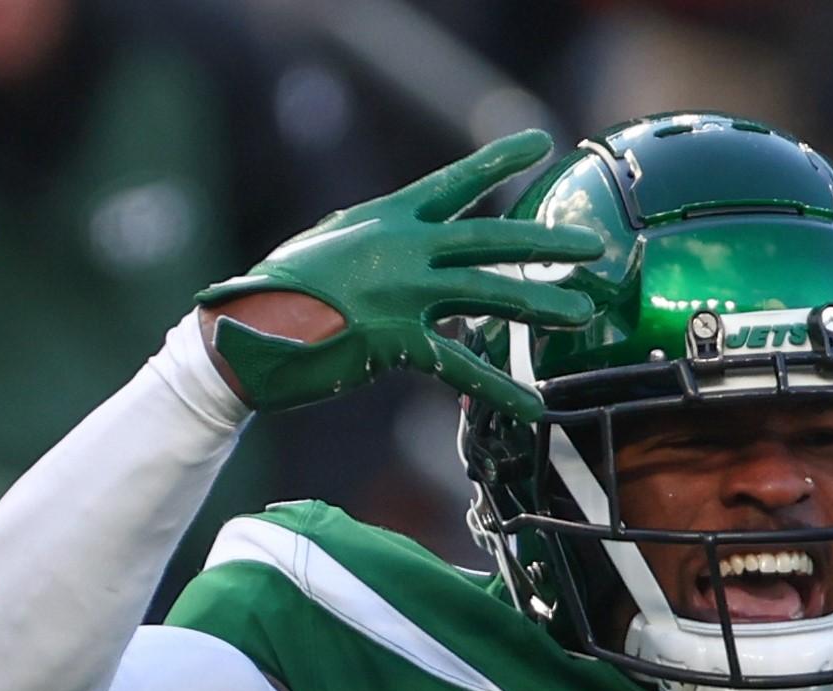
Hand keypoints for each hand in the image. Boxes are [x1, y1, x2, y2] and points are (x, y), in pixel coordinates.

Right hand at [196, 130, 599, 418]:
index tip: (542, 141)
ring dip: (540, 302)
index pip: (454, 181)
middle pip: (489, 239)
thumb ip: (379, 243)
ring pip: (488, 293)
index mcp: (386, 217)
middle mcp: (401, 247)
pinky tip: (532, 406)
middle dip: (545, 242)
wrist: (240, 334)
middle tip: (592, 245)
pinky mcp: (395, 340)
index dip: (499, 160)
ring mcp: (401, 292)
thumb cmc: (278, 291)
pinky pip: (460, 366)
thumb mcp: (330, 246)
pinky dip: (499, 390)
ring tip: (582, 311)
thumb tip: (417, 250)